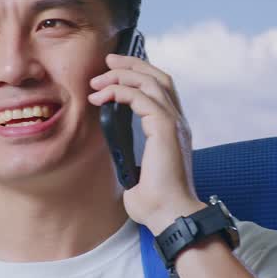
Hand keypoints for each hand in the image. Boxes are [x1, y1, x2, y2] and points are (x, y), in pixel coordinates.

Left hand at [88, 53, 205, 234]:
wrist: (170, 215)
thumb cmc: (155, 203)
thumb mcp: (135, 171)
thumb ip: (128, 155)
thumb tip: (112, 149)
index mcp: (174, 131)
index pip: (161, 90)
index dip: (139, 76)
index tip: (113, 74)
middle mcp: (178, 122)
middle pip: (159, 77)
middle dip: (132, 65)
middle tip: (107, 63)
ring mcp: (175, 124)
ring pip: (151, 82)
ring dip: (122, 76)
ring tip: (98, 81)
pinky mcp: (165, 129)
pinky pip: (142, 97)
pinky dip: (120, 91)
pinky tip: (103, 97)